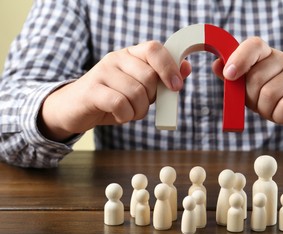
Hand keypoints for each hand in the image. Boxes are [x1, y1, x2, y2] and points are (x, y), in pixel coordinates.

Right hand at [38, 41, 190, 141]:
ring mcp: (102, 72)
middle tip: (141, 106)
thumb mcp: (139, 87)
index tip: (176, 87)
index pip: (154, 49)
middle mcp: (116, 58)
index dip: (169, 67)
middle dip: (151, 99)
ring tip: (128, 112)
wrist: (76, 108)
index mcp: (130, 55)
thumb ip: (161, 79)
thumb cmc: (113, 98)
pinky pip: (120, 104)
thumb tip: (186, 68)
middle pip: (149, 77)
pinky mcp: (92, 90)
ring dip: (138, 111)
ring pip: (136, 93)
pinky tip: (118, 115)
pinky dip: (125, 116)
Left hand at [212, 37, 282, 136]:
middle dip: (252, 100)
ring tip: (275, 111)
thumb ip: (237, 78)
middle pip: (255, 79)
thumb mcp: (256, 87)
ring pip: (268, 95)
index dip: (239, 58)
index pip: (253, 45)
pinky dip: (279, 117)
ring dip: (266, 112)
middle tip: (262, 105)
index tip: (229, 75)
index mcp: (268, 56)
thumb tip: (216, 65)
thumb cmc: (281, 96)